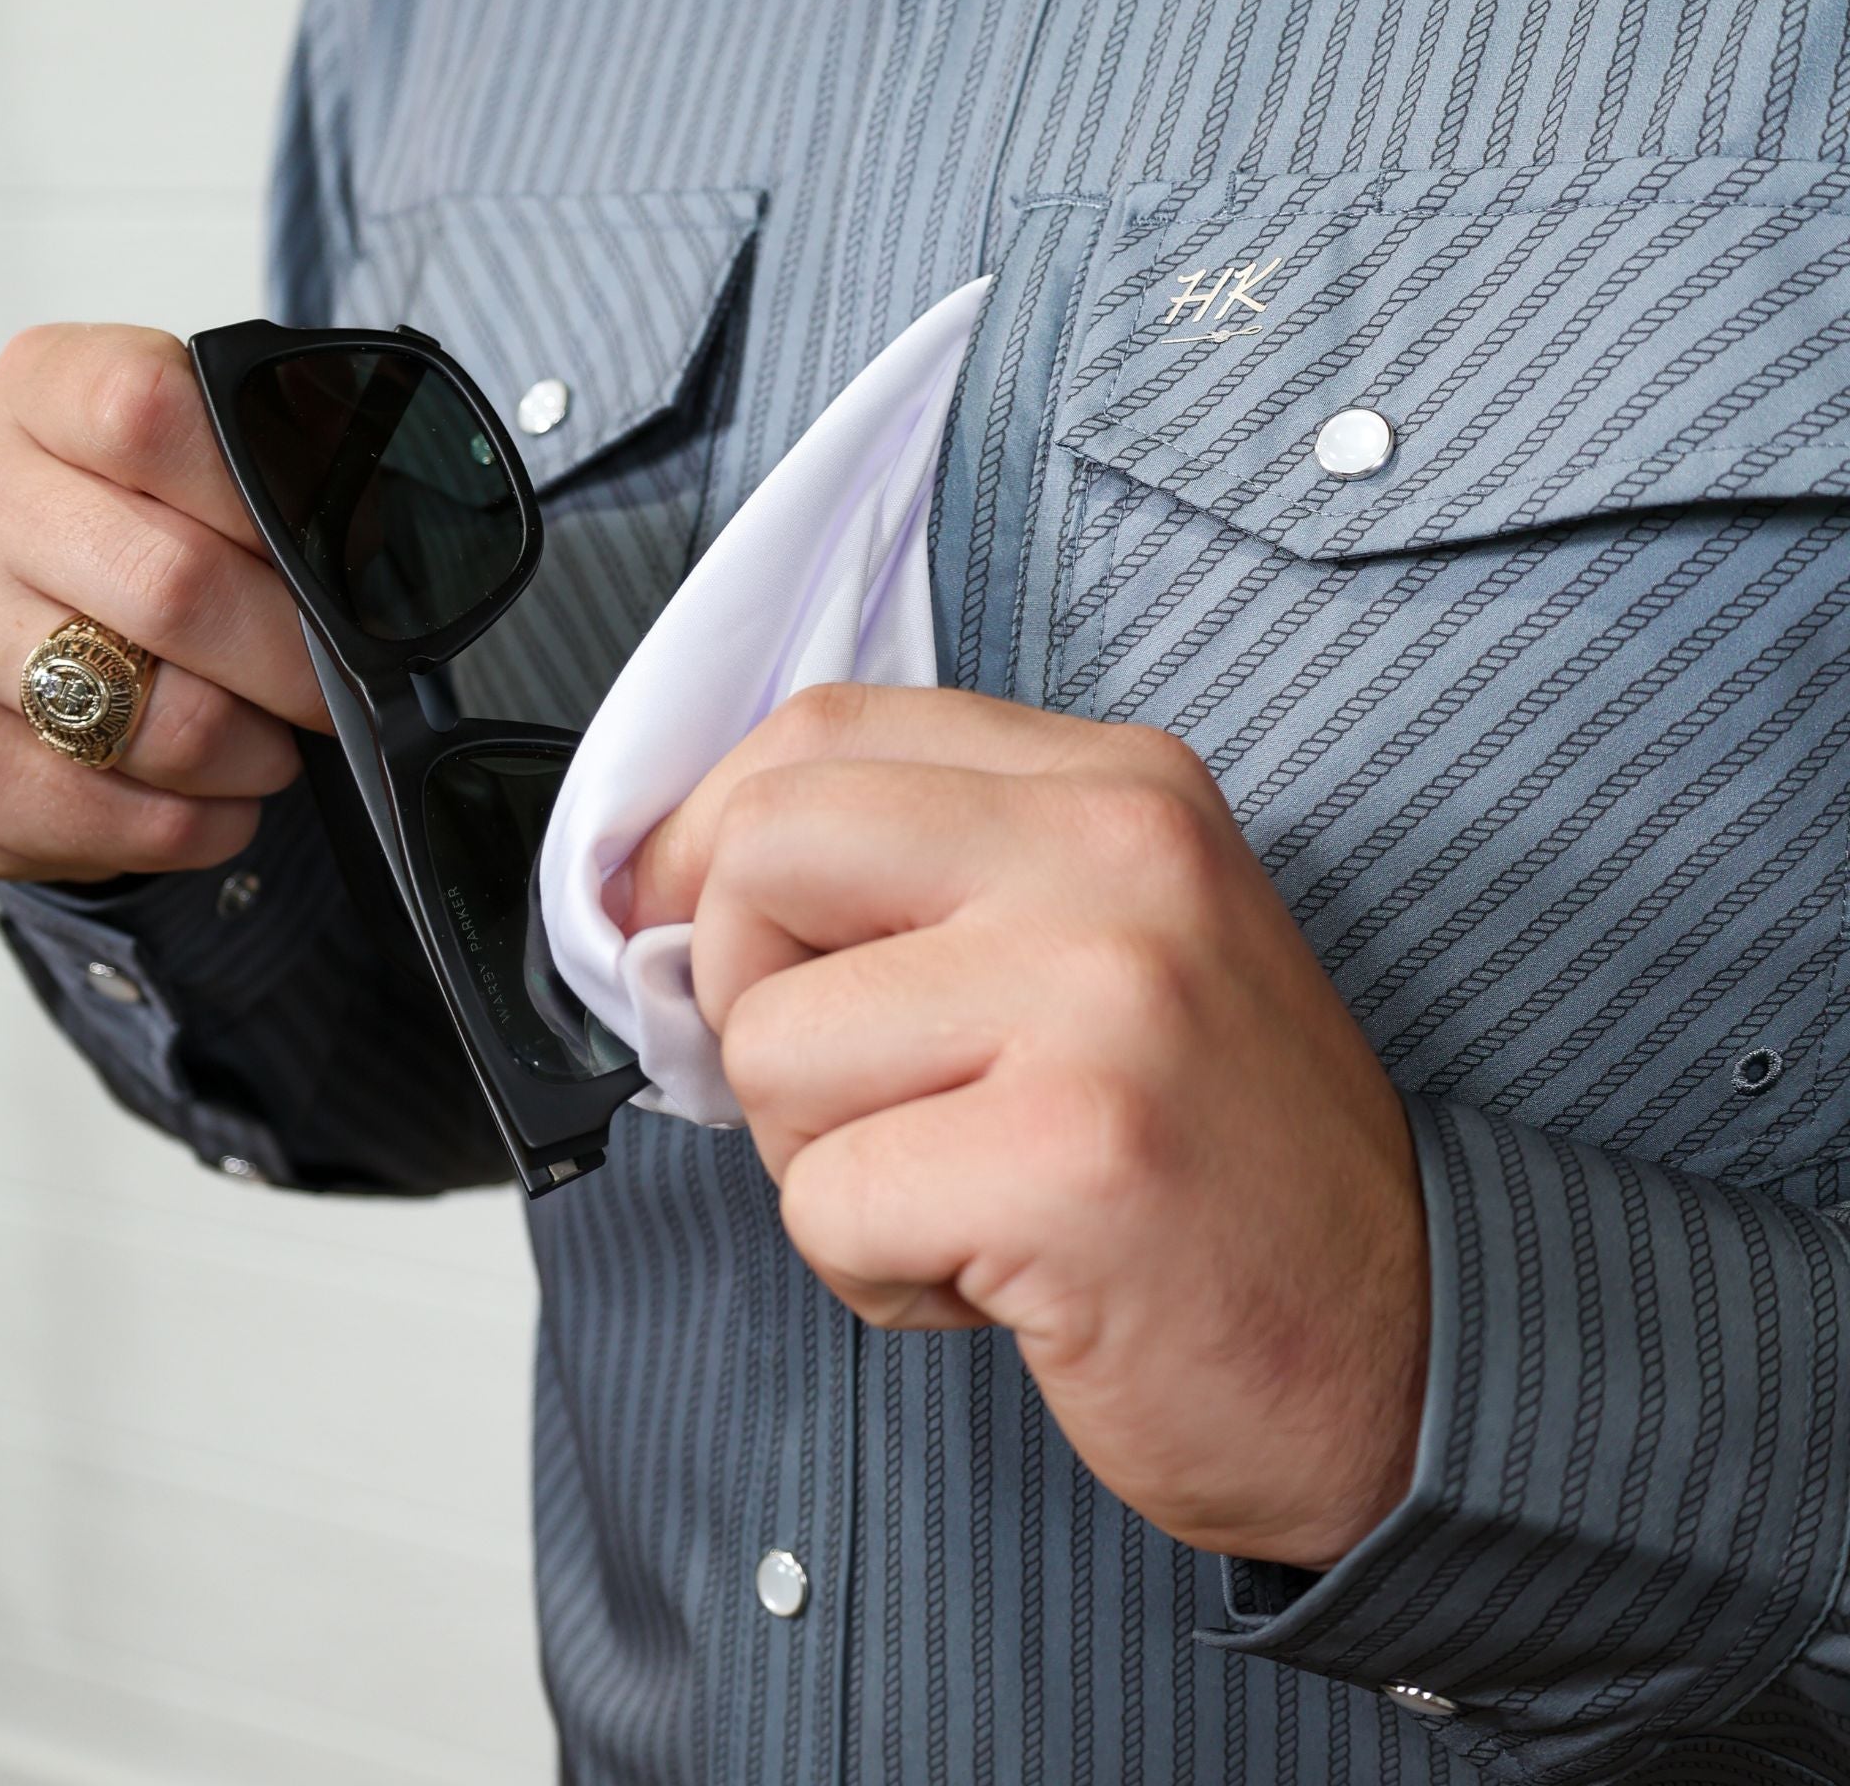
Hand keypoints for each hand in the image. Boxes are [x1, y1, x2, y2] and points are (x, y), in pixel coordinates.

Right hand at [0, 324, 330, 882]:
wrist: (11, 632)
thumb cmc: (143, 535)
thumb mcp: (212, 461)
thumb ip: (289, 473)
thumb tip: (375, 560)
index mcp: (45, 389)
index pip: (153, 416)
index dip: (265, 504)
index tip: (324, 564)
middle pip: (176, 589)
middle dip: (293, 663)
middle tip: (333, 691)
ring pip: (160, 723)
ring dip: (252, 755)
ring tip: (262, 741)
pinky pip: (119, 817)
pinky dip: (200, 825)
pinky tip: (205, 795)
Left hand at [616, 684, 1429, 1569]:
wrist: (1410, 1348)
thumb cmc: (1220, 1160)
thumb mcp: (1095, 950)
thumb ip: (917, 886)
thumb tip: (675, 894)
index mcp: (1114, 785)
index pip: (821, 732)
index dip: (703, 835)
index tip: (669, 921)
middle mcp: (1115, 856)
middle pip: (762, 851)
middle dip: (743, 992)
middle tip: (847, 1088)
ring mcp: (1103, 995)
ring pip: (771, 1045)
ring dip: (824, 1160)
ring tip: (965, 1192)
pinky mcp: (1075, 1153)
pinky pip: (824, 1200)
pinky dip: (875, 1267)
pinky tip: (995, 1272)